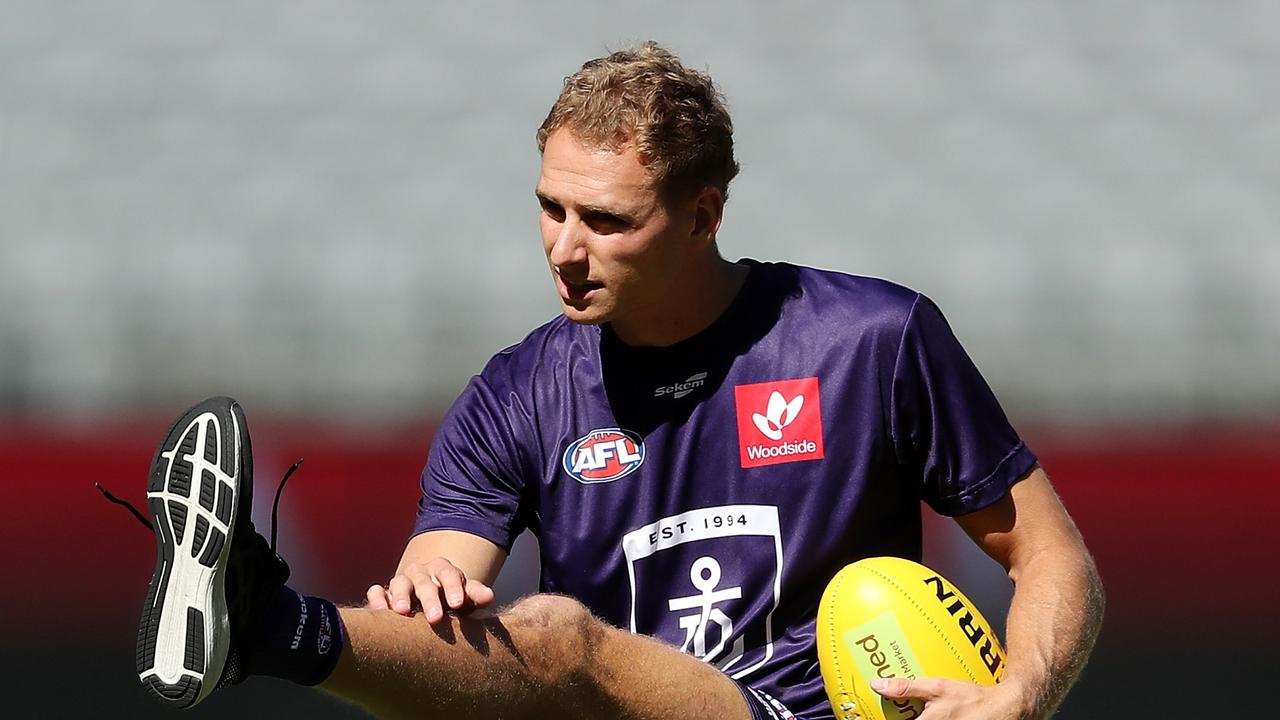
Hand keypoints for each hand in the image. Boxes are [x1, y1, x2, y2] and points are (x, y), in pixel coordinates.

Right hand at [366, 556, 495, 623]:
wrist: (428, 600)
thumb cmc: (450, 600)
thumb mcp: (465, 597)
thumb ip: (475, 595)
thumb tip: (489, 596)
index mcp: (443, 570)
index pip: (449, 574)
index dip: (453, 587)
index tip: (458, 604)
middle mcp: (421, 572)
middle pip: (424, 581)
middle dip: (429, 599)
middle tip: (435, 618)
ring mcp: (401, 581)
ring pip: (399, 583)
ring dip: (400, 596)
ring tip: (401, 611)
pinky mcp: (383, 594)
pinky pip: (376, 591)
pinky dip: (377, 598)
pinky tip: (379, 611)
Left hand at [870, 677, 1031, 719]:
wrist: (1003, 710)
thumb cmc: (971, 700)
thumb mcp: (937, 688)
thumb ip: (906, 688)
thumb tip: (877, 684)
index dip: (883, 717)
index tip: (867, 715)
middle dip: (898, 717)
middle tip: (883, 711)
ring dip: (911, 717)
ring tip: (906, 711)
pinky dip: (923, 717)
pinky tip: (925, 710)